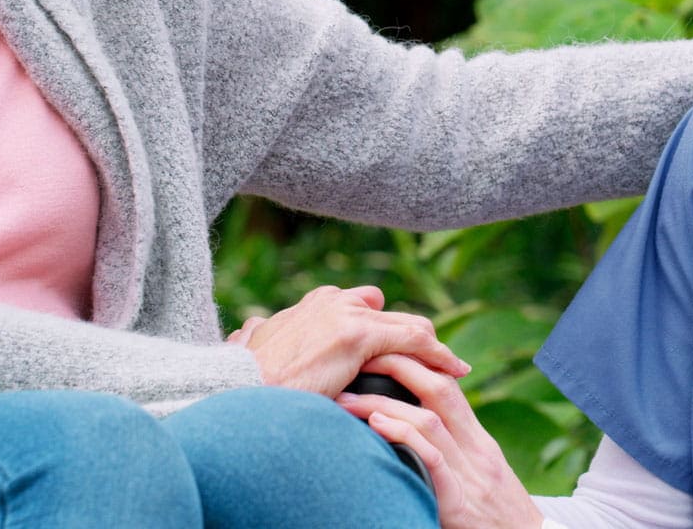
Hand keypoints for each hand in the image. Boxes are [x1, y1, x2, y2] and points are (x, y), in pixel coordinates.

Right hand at [226, 285, 468, 396]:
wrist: (237, 390)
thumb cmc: (241, 380)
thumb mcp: (250, 347)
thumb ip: (256, 334)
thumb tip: (243, 334)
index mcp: (307, 306)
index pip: (356, 305)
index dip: (378, 324)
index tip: (392, 344)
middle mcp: (329, 302)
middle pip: (385, 312)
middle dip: (407, 335)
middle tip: (431, 358)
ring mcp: (344, 315)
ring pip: (405, 324)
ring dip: (429, 346)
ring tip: (451, 366)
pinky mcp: (356, 334)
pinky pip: (413, 338)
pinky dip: (438, 353)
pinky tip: (455, 370)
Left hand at [336, 353, 540, 528]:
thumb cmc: (495, 518)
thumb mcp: (478, 477)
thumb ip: (449, 451)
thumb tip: (405, 430)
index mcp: (479, 440)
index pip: (448, 384)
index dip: (414, 361)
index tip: (379, 351)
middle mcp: (477, 449)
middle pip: (439, 389)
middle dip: (396, 366)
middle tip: (357, 359)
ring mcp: (469, 474)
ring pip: (428, 419)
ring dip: (382, 403)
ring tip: (347, 400)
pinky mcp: (459, 502)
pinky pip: (432, 459)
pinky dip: (403, 437)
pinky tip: (376, 426)